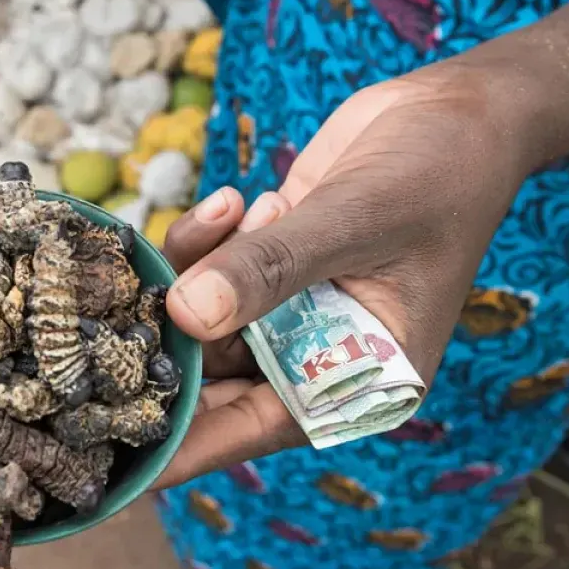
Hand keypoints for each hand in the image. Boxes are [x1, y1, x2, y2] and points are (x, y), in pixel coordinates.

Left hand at [153, 65, 545, 489]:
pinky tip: (235, 200)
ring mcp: (289, 309)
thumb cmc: (439, 176)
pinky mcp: (269, 263)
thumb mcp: (356, 223)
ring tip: (227, 221)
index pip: (253, 428)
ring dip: (192, 274)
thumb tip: (187, 312)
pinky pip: (209, 270)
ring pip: (202, 317)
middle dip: (168, 341)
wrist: (459, 113)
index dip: (180, 444)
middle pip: (215, 377)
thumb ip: (271, 269)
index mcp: (357, 379)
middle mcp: (317, 356)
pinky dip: (206, 239)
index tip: (109, 455)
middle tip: (112, 314)